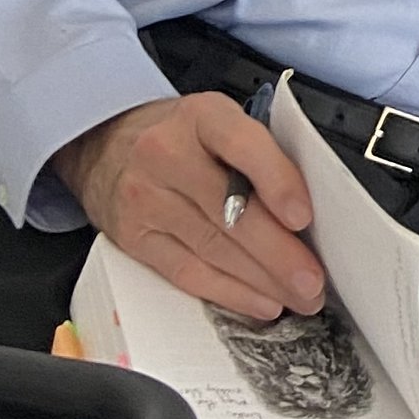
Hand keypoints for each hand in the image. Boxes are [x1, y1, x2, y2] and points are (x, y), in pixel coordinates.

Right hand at [56, 95, 324, 321]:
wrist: (106, 146)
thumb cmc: (180, 136)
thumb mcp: (220, 122)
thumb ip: (261, 155)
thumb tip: (309, 214)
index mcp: (201, 117)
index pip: (242, 145)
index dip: (277, 182)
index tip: (304, 217)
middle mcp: (167, 155)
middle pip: (229, 211)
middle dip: (279, 253)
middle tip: (312, 280)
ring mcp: (146, 199)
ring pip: (213, 249)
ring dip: (263, 281)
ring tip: (299, 297)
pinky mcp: (135, 238)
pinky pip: (188, 273)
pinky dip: (230, 293)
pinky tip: (260, 301)